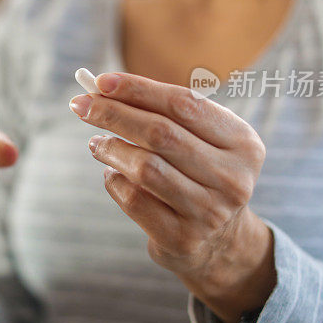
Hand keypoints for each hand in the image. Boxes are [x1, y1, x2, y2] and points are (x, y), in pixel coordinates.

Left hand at [69, 73, 275, 322]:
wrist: (221, 241)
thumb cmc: (199, 173)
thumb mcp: (199, 140)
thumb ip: (161, 112)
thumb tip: (103, 89)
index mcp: (241, 142)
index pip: (183, 103)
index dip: (138, 89)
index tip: (101, 82)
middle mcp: (232, 177)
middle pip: (160, 133)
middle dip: (113, 114)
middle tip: (81, 105)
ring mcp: (210, 212)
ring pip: (145, 168)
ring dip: (111, 148)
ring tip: (96, 143)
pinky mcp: (183, 238)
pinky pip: (134, 200)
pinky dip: (114, 181)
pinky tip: (112, 173)